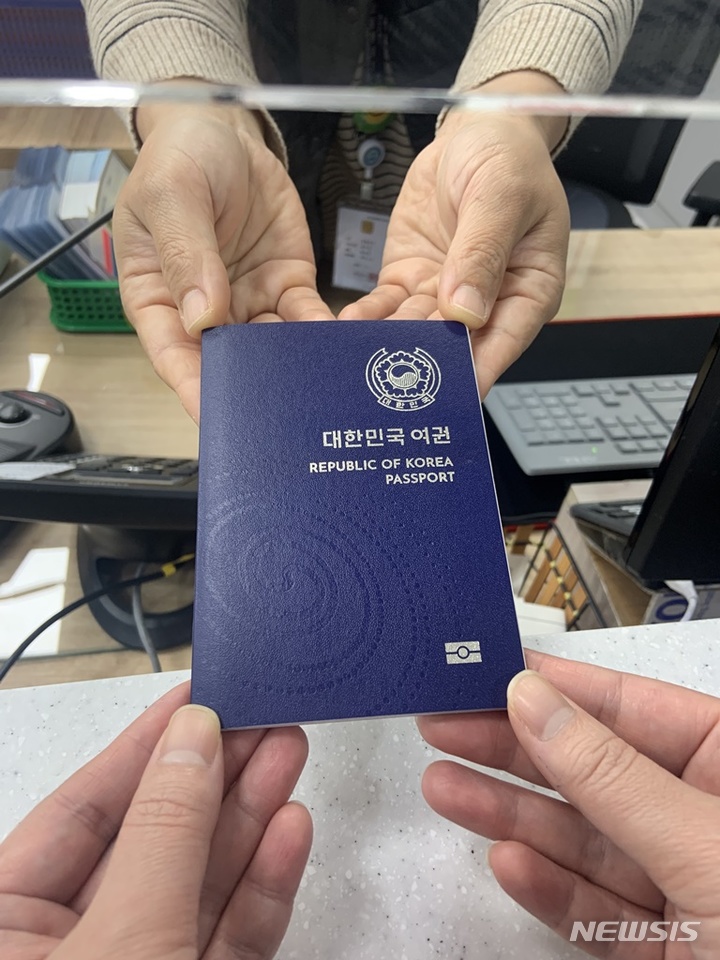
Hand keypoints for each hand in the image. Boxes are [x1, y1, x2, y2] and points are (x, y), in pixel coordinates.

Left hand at [0, 682, 311, 959]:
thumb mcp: (125, 941)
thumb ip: (164, 834)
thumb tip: (193, 740)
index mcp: (8, 929)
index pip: (79, 811)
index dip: (143, 746)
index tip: (196, 697)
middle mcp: (70, 948)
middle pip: (152, 838)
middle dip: (215, 774)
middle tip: (259, 716)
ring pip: (199, 881)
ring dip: (251, 816)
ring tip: (287, 750)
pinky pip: (228, 932)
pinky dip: (263, 884)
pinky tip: (289, 830)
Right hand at [116, 104, 331, 420]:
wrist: (224, 131)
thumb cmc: (180, 159)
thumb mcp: (171, 195)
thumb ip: (186, 253)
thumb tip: (202, 316)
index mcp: (158, 295)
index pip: (173, 352)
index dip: (193, 386)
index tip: (216, 417)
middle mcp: (204, 310)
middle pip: (226, 361)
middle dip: (252, 388)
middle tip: (279, 418)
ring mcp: (248, 301)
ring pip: (271, 348)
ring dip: (293, 369)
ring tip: (317, 390)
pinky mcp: (285, 286)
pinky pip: (305, 318)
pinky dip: (321, 334)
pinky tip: (338, 347)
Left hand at [341, 75, 569, 396]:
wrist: (476, 130)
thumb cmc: (508, 159)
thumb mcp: (501, 196)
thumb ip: (482, 252)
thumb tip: (465, 310)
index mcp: (529, 290)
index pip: (504, 341)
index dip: (477, 371)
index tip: (448, 397)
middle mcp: (487, 304)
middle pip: (455, 346)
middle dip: (423, 368)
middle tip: (388, 392)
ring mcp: (444, 297)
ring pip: (415, 333)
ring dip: (387, 349)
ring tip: (357, 368)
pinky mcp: (411, 283)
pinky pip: (386, 309)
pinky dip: (366, 321)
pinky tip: (343, 332)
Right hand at [418, 651, 719, 956]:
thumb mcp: (707, 847)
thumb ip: (613, 776)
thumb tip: (536, 701)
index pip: (634, 706)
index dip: (556, 685)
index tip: (486, 672)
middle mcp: (706, 819)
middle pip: (594, 768)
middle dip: (515, 749)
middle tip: (444, 725)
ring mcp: (686, 887)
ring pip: (583, 839)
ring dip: (512, 816)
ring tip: (445, 786)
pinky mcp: (665, 950)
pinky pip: (595, 911)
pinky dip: (548, 891)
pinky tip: (506, 863)